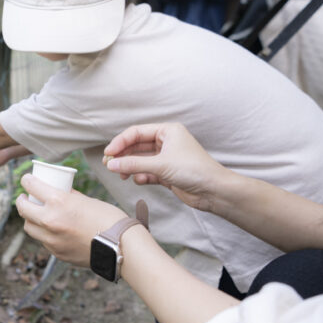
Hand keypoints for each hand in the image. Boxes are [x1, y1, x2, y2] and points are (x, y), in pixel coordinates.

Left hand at [15, 174, 127, 267]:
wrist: (121, 247)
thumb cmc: (108, 219)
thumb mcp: (86, 200)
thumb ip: (68, 197)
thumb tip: (59, 192)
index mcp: (58, 202)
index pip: (31, 186)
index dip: (26, 181)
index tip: (27, 180)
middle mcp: (50, 221)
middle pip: (23, 209)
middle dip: (22, 201)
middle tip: (26, 198)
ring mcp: (52, 240)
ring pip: (29, 227)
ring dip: (31, 219)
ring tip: (37, 215)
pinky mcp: (57, 253)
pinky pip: (44, 241)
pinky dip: (45, 234)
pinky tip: (54, 231)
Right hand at [102, 123, 230, 212]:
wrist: (214, 191)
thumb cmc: (194, 170)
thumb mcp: (160, 165)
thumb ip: (133, 164)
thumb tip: (111, 164)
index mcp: (167, 131)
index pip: (136, 132)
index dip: (120, 142)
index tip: (108, 153)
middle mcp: (166, 142)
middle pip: (136, 146)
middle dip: (123, 156)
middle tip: (109, 165)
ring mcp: (166, 158)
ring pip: (141, 160)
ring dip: (130, 167)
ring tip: (122, 175)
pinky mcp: (167, 173)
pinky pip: (147, 172)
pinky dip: (141, 176)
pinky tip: (138, 180)